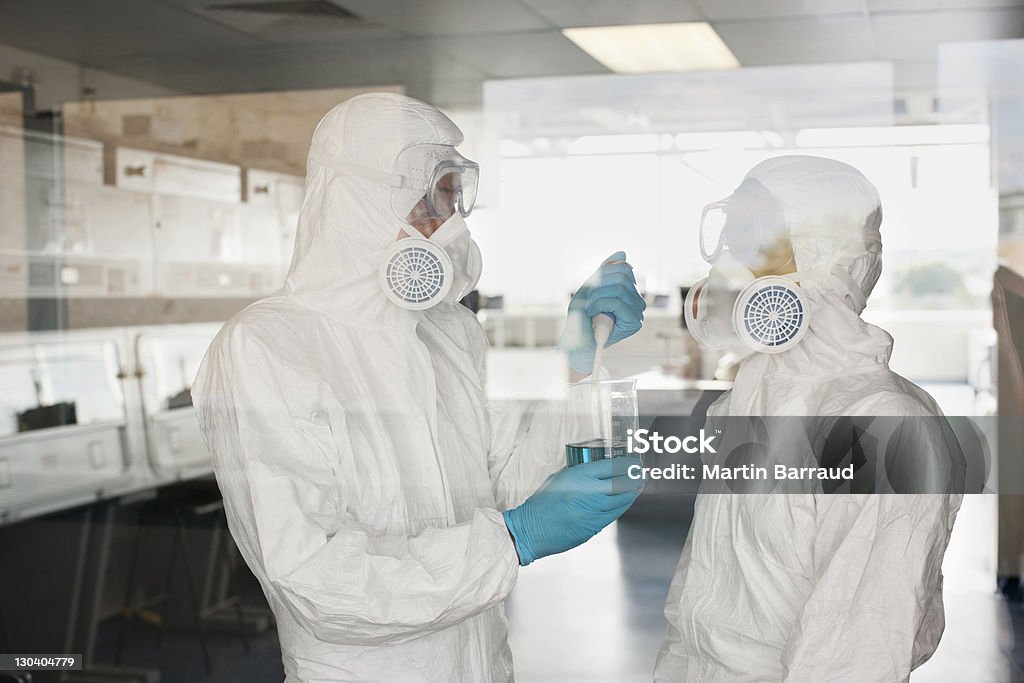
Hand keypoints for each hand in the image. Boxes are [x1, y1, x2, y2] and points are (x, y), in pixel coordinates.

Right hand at [502, 457, 643, 565]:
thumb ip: (578, 474)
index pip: (611, 466)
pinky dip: (624, 505)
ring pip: (623, 499)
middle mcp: (590, 492)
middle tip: (641, 473)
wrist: (533, 529)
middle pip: (622, 482)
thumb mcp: (558, 479)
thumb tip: (596, 471)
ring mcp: (594, 510)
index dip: (626, 464)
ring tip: (638, 485)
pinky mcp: (595, 526)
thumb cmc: (542, 503)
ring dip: (633, 491)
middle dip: (635, 477)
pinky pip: (615, 513)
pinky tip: (627, 500)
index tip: (633, 462)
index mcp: (579, 476)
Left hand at [559, 251, 645, 373]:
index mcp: (628, 290)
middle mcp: (636, 300)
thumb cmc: (583, 317)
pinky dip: (600, 305)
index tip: (591, 288)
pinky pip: (618, 302)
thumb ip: (605, 271)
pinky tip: (593, 313)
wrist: (578, 342)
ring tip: (589, 309)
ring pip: (620, 289)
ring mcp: (637, 311)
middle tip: (588, 300)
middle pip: (623, 276)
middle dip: (599, 285)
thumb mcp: (590, 289)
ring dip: (597, 297)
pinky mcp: (634, 322)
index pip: (624, 268)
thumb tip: (623, 253)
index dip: (604, 273)